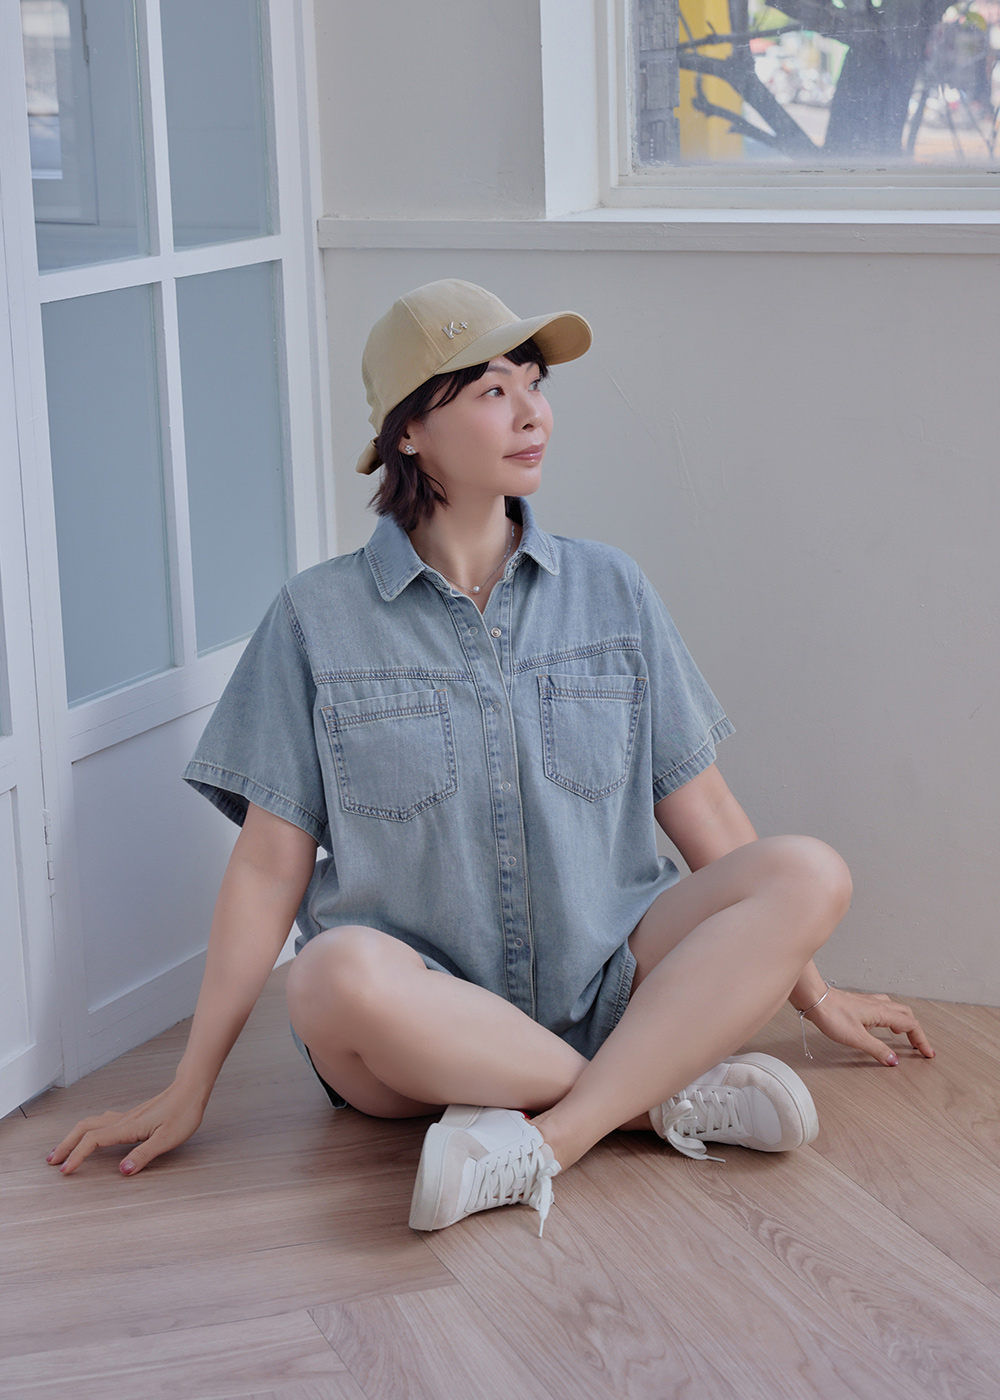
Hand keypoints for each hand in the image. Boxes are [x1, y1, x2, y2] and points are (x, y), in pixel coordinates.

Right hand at [46, 1082, 205, 1175]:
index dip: (76, 1156)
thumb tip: (122, 1171)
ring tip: (65, 1150)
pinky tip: (91, 1135)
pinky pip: (102, 1122)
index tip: (64, 1171)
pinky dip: (88, 1130)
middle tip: (52, 1161)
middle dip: (66, 1144)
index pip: (94, 1141)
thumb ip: (144, 1154)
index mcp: (128, 1127)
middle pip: (84, 1129)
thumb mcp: (168, 1139)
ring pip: (91, 1123)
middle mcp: (123, 1120)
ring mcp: (127, 1116)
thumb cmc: (183, 1112)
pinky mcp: (133, 1116)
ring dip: (74, 1136)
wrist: (192, 1089)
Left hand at [803, 986, 934, 1065]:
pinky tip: (881, 1024)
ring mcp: (868, 1002)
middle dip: (915, 1032)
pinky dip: (890, 1017)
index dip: (921, 1040)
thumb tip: (894, 1060)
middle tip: (918, 1047)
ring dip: (904, 1023)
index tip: (928, 1053)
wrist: (814, 999)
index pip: (911, 1026)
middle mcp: (878, 1005)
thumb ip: (877, 1049)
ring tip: (904, 1037)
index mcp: (882, 1012)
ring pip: (895, 1010)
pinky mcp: (859, 1003)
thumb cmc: (832, 1015)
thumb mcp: (856, 1038)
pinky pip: (883, 1008)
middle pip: (907, 1016)